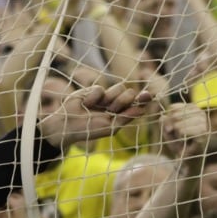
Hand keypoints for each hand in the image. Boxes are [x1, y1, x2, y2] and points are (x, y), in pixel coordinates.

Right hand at [38, 83, 154, 149]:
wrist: (67, 125)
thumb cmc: (90, 130)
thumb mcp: (111, 127)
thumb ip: (126, 117)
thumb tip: (143, 109)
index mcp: (121, 114)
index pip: (137, 104)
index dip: (143, 99)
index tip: (149, 95)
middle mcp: (115, 104)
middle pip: (129, 93)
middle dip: (123, 100)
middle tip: (112, 109)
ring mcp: (105, 97)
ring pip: (119, 87)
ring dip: (111, 98)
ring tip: (99, 107)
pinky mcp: (93, 90)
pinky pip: (101, 88)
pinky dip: (94, 97)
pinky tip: (86, 104)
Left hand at [161, 101, 209, 158]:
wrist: (187, 159)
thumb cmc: (178, 141)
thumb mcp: (167, 128)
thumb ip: (164, 120)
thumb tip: (165, 117)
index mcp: (194, 108)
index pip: (173, 108)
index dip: (169, 120)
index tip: (174, 129)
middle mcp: (201, 113)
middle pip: (175, 116)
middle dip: (173, 128)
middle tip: (180, 136)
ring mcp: (204, 122)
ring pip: (178, 125)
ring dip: (177, 135)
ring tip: (184, 140)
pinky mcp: (202, 133)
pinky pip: (182, 132)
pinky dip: (180, 139)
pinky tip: (187, 143)